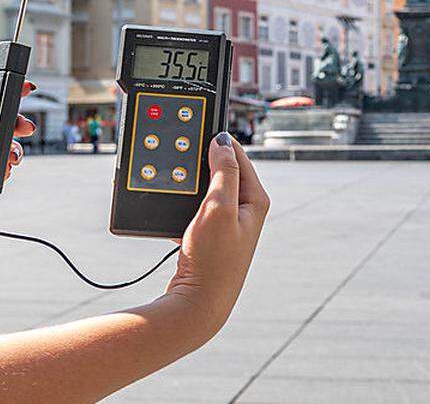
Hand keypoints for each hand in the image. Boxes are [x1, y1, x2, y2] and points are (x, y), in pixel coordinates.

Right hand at [165, 132, 269, 342]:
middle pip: (222, 169)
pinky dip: (184, 204)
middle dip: (201, 162)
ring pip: (207, 188)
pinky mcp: (212, 236)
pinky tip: (174, 209)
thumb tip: (222, 141)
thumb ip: (223, 171)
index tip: (195, 126)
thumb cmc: (212, 258)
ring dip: (191, 184)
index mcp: (255, 199)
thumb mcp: (217, 207)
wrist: (198, 304)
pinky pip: (197, 207)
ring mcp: (229, 223)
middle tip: (181, 155)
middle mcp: (246, 210)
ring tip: (177, 181)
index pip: (237, 155)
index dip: (216, 140)